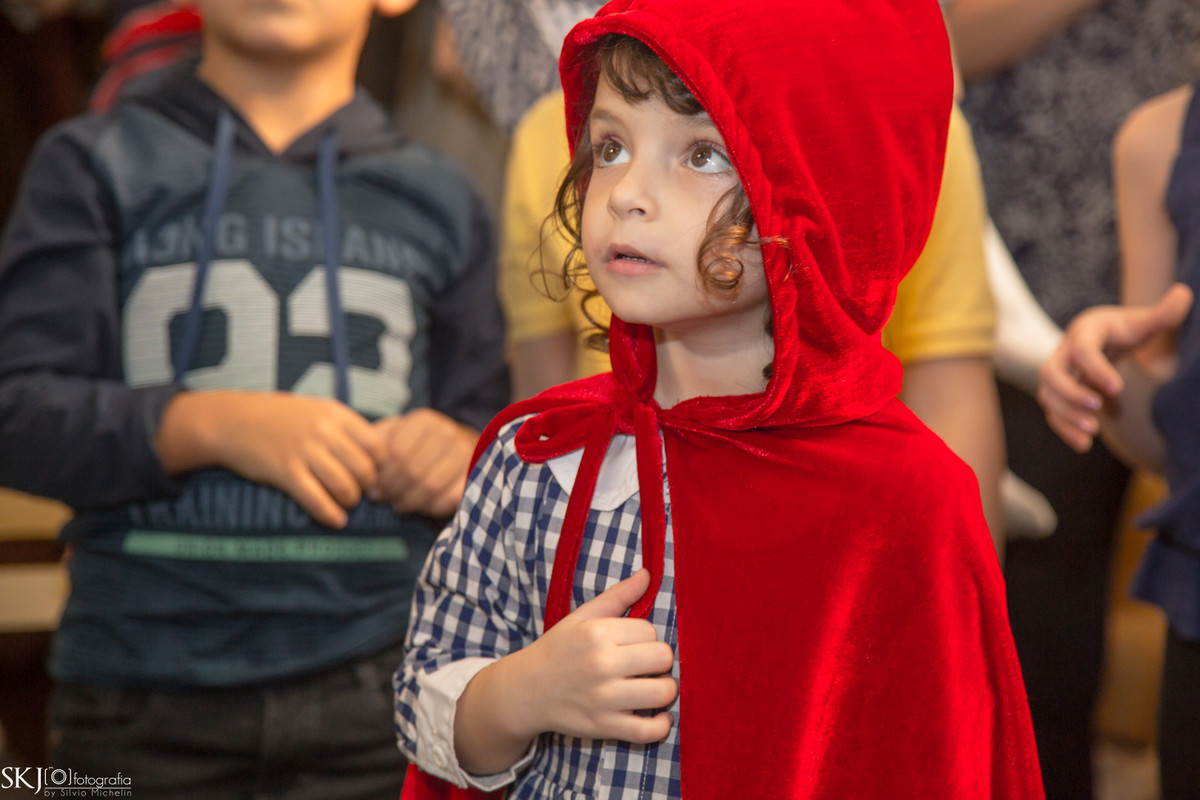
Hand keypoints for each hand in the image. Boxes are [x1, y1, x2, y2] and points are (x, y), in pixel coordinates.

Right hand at [157, 391, 383, 528]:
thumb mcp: (318, 411)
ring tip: (345, 503)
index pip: (377, 445)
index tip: (376, 475)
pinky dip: (331, 515)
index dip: (382, 466)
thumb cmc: (281, 418)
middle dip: (367, 488)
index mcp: (336, 413)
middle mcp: (323, 431)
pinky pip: (317, 500)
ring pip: (344, 487)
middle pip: (364, 469)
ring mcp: (304, 452)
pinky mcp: (285, 472)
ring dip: (350, 501)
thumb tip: (379, 455)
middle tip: (362, 494)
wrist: (233, 420)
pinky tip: (336, 520)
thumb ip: (346, 428)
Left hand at [372, 409, 477, 516]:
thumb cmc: (417, 443)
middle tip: (384, 500)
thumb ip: (375, 442)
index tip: (373, 489)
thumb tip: (361, 461)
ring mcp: (465, 454)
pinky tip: (422, 507)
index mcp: (424, 421)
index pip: (397, 453)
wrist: (460, 443)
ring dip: (410, 502)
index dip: (382, 476)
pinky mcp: (475, 475)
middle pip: (413, 471)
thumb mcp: (394, 433)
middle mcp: (448, 433)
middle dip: (393, 491)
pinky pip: (450, 498)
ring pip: (431, 486)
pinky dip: (431, 508)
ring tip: (400, 505)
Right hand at [512, 569, 675, 742]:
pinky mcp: (605, 727)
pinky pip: (649, 731)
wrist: (527, 690)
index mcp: (597, 634)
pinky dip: (661, 726)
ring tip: (651, 686)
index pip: (651, 631)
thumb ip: (618, 596)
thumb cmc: (559, 649)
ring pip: (663, 692)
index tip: (633, 644)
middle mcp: (601, 665)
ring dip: (664, 690)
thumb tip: (648, 573)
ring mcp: (603, 699)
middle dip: (659, 661)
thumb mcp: (582, 617)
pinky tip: (658, 716)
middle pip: (663, 658)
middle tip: (645, 665)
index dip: (646, 637)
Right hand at [1037, 283, 1191, 452]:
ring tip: (1093, 430)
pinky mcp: (1057, 394)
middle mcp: (1063, 353)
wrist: (1101, 339)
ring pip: (1048, 396)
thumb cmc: (1124, 331)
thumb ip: (1162, 314)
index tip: (1118, 389)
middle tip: (1097, 408)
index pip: (1082, 351)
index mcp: (1084, 332)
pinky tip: (1085, 445)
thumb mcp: (1142, 322)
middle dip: (1070, 393)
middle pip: (1050, 374)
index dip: (1097, 369)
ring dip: (1066, 415)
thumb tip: (1184, 293)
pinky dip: (1064, 429)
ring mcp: (1057, 375)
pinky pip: (1052, 413)